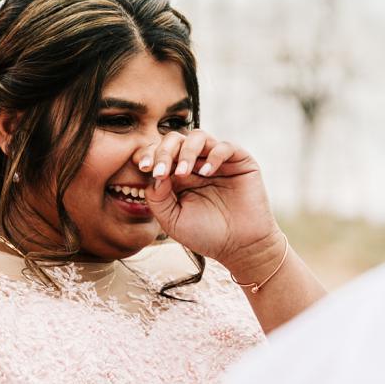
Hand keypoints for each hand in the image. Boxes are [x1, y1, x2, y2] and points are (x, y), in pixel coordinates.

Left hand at [137, 129, 281, 275]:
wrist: (239, 247)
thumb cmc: (206, 235)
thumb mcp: (172, 220)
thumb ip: (157, 198)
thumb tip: (153, 174)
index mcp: (177, 174)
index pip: (159, 152)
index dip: (150, 155)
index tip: (144, 168)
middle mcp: (197, 163)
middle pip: (176, 139)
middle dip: (164, 151)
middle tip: (160, 171)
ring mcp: (218, 160)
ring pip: (198, 136)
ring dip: (186, 151)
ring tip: (182, 172)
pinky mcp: (240, 161)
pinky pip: (225, 146)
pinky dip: (213, 156)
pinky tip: (206, 173)